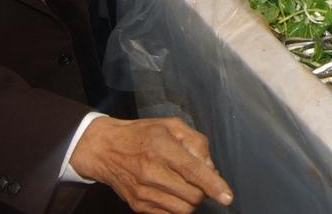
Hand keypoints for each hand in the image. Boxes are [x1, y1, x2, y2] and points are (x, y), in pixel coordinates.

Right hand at [69, 116, 232, 213]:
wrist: (105, 150)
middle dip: (204, 190)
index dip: (213, 185)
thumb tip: (210, 169)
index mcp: (162, 148)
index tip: (227, 197)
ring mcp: (143, 192)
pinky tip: (174, 192)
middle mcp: (151, 173)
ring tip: (185, 185)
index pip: (193, 171)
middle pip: (192, 195)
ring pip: (183, 209)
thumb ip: (197, 143)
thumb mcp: (172, 126)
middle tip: (198, 179)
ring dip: (192, 200)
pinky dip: (178, 207)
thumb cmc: (142, 134)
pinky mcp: (138, 206)